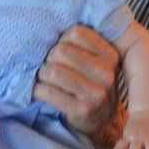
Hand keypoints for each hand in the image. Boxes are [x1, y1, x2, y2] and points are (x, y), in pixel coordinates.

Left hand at [32, 24, 120, 148]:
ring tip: (44, 79)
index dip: (62, 40)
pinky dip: (38, 90)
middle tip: (49, 67)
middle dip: (49, 59)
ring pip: (52, 72)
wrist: (102, 122)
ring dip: (41, 75)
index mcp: (110, 55)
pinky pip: (48, 92)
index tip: (61, 50)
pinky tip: (40, 91)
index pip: (76, 33)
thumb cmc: (92, 84)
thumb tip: (46, 27)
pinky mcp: (82, 110)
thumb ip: (80, 44)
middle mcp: (107, 73)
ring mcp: (96, 93)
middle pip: (61, 51)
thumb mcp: (96, 62)